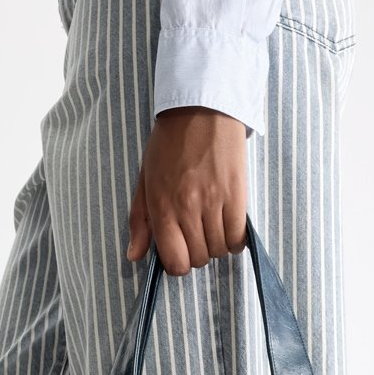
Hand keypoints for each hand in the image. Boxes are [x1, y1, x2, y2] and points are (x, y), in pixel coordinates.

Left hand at [126, 106, 247, 275]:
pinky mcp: (236, 195)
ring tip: (213, 227)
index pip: (174, 261)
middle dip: (198, 254)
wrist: (200, 110)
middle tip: (197, 236)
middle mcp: (186, 208)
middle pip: (199, 258)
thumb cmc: (169, 144)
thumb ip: (140, 221)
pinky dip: (235, 240)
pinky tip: (229, 227)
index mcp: (161, 207)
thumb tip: (135, 256)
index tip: (181, 252)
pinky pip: (238, 236)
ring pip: (219, 250)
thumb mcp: (145, 180)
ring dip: (217, 246)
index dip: (178, 264)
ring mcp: (213, 202)